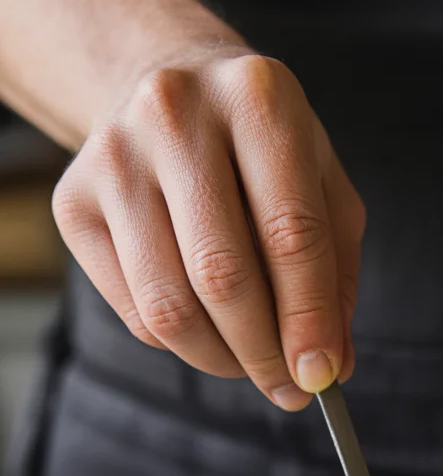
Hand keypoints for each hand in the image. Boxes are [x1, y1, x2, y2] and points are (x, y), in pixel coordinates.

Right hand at [52, 48, 364, 408]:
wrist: (168, 87)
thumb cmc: (261, 151)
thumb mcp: (322, 189)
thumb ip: (336, 275)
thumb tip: (330, 366)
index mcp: (257, 99)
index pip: (290, 233)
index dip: (308, 318)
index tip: (321, 375)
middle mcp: (176, 115)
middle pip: (222, 274)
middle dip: (263, 352)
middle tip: (289, 388)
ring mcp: (114, 157)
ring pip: (169, 304)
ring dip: (220, 359)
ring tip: (250, 365)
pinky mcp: (73, 202)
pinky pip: (134, 311)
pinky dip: (179, 343)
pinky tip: (207, 329)